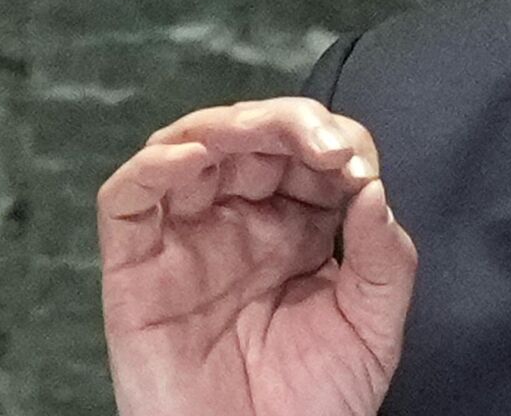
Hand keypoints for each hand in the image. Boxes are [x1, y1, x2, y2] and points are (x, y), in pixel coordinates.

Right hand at [97, 97, 417, 415]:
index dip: (336, 140)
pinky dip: (154, 166)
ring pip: (188, 147)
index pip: (310, 151)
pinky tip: (194, 158)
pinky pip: (127, 198)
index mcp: (299, 226)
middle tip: (326, 147)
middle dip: (289, 123)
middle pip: (251, 135)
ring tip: (267, 134)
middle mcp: (240, 222)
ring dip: (227, 125)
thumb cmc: (315, 403)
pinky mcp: (136, 268)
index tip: (359, 168)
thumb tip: (373, 188)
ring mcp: (185, 239)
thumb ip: (383, 256)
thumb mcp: (373, 326)